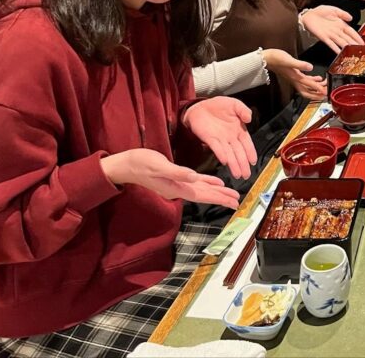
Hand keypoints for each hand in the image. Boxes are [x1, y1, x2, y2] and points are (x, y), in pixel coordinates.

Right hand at [100, 148, 240, 208]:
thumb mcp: (159, 165)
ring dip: (217, 192)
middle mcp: (178, 189)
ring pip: (202, 189)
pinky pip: (195, 181)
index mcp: (176, 187)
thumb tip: (194, 177)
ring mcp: (177, 184)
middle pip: (204, 195)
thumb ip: (177, 172)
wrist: (126, 164)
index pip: (202, 195)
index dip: (218, 198)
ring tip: (231, 194)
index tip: (233, 202)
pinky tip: (216, 182)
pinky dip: (207, 182)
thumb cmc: (140, 163)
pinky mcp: (175, 177)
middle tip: (238, 200)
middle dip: (221, 197)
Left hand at [181, 97, 257, 179]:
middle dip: (243, 164)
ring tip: (238, 174)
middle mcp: (230, 138)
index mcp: (239, 130)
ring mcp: (220, 140)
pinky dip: (221, 154)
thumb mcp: (235, 104)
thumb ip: (243, 110)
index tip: (253, 162)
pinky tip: (225, 161)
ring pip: (229, 154)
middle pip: (239, 153)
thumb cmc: (218, 106)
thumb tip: (249, 118)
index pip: (247, 143)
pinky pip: (217, 148)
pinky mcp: (209, 139)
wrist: (200, 106)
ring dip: (233, 164)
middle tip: (246, 175)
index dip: (251, 152)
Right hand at [262, 48, 327, 100]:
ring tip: (325, 86)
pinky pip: (305, 81)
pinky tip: (318, 78)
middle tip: (326, 94)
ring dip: (316, 88)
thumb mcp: (288, 60)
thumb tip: (310, 67)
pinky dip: (312, 81)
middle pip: (307, 92)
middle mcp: (295, 80)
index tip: (326, 92)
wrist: (266, 58)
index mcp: (295, 78)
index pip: (309, 86)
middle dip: (317, 95)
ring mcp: (294, 78)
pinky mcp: (294, 74)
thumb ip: (300, 64)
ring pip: (307, 87)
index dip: (318, 89)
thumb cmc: (275, 59)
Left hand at [300, 5, 363, 53]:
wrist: (308, 15)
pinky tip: (340, 52)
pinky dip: (336, 48)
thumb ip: (342, 13)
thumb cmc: (319, 12)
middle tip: (361, 50)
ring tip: (353, 52)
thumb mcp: (333, 9)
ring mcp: (330, 35)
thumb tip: (351, 17)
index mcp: (340, 24)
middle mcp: (337, 31)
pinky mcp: (323, 37)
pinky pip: (331, 44)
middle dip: (354, 44)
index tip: (362, 42)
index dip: (357, 37)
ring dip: (347, 47)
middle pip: (348, 39)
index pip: (351, 32)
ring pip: (341, 42)